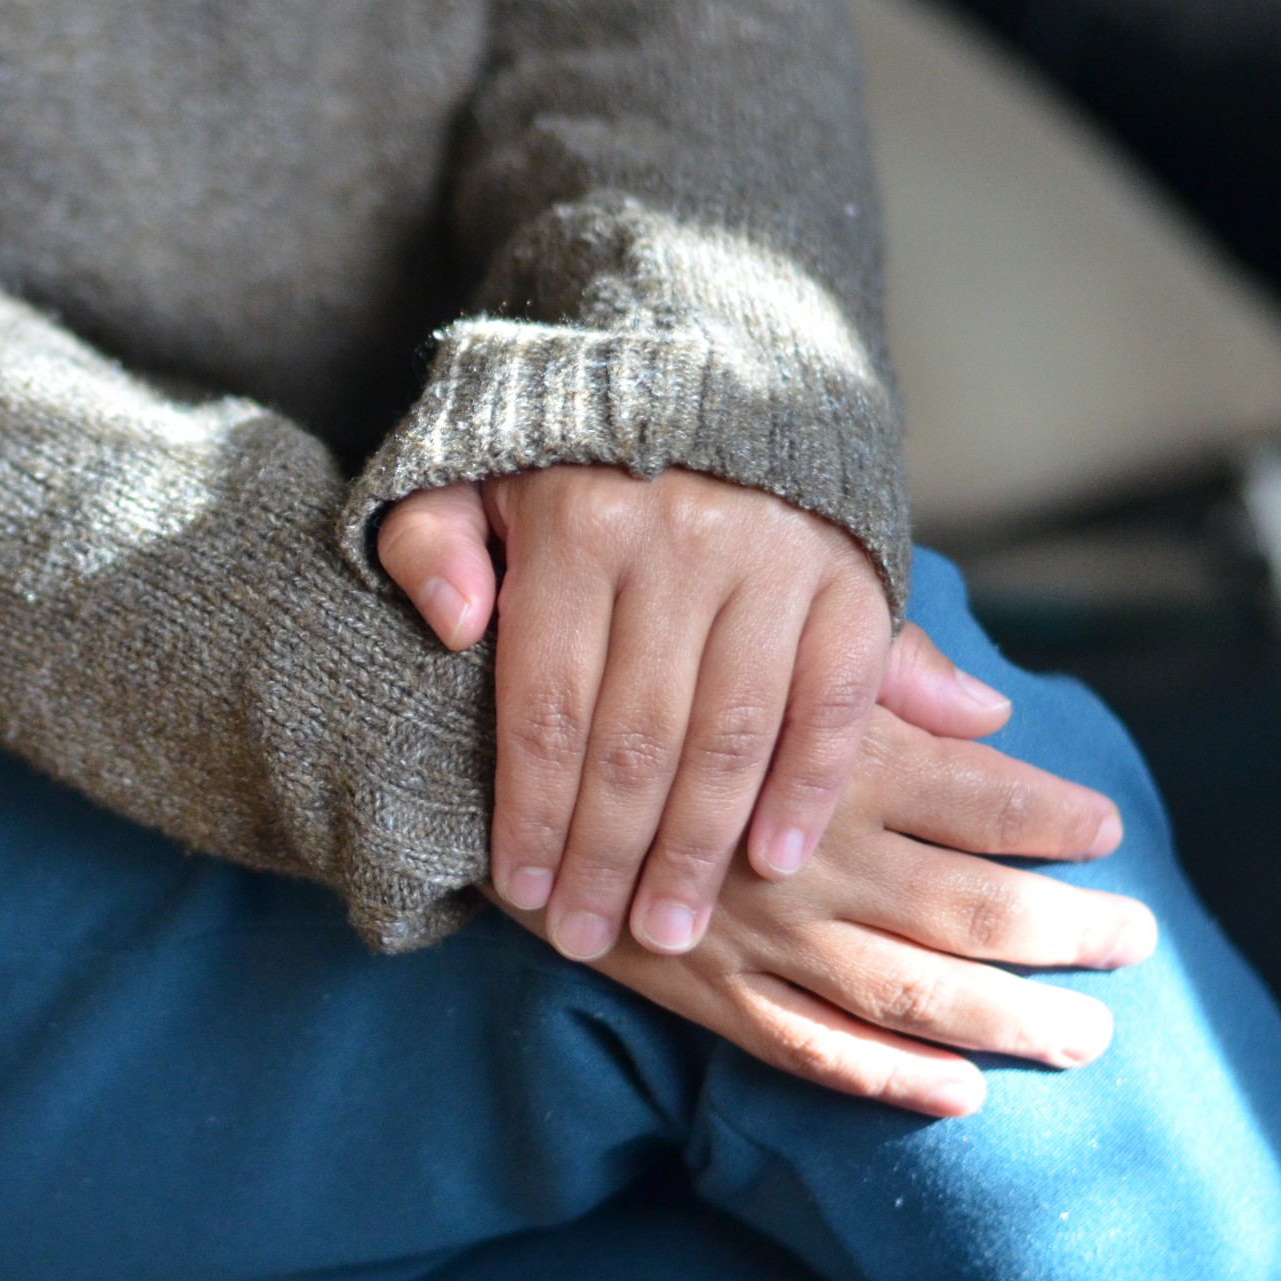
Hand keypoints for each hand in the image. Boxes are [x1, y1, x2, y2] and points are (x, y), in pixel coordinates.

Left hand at [378, 465, 904, 960]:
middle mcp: (678, 545)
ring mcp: (774, 560)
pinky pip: (835, 700)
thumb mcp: (466, 464)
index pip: (548, 707)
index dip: (533, 813)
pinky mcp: (850, 570)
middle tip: (593, 942)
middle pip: (636, 740)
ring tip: (671, 930)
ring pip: (733, 735)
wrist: (709, 338)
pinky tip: (776, 860)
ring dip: (701, 848)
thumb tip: (455, 627)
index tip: (522, 896)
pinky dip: (811, 785)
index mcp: (574, 527)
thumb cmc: (562, 434)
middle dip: (609, 857)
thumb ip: (430, 542)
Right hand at [496, 645, 1147, 1116]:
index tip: (1106, 828)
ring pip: (906, 991)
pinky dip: (882, 1080)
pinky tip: (953, 1094)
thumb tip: (987, 708)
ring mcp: (751, 928)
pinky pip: (803, 1050)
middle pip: (968, 905)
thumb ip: (874, 669)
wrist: (471, 759)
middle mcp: (803, 848)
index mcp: (824, 754)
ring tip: (1083, 1035)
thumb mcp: (744, 639)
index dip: (1052, 815)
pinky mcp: (695, 984)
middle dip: (1064, 932)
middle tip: (1135, 944)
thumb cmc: (618, 681)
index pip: (976, 794)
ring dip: (1006, 1019)